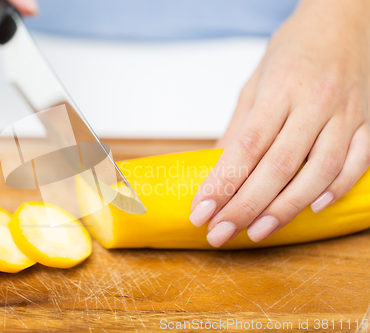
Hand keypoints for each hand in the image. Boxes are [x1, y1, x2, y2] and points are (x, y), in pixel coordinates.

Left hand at [190, 0, 369, 246]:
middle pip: (278, 166)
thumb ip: (240, 126)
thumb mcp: (256, 82)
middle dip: (244, 206)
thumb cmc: (295, 49)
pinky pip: (357, 162)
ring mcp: (346, 114)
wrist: (347, 18)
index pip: (246, 146)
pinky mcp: (368, 122)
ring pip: (318, 172)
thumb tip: (215, 166)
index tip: (201, 210)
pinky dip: (337, 189)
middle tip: (219, 232)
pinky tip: (311, 209)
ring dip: (285, 208)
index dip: (222, 183)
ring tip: (256, 232)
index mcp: (280, 90)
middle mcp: (315, 103)